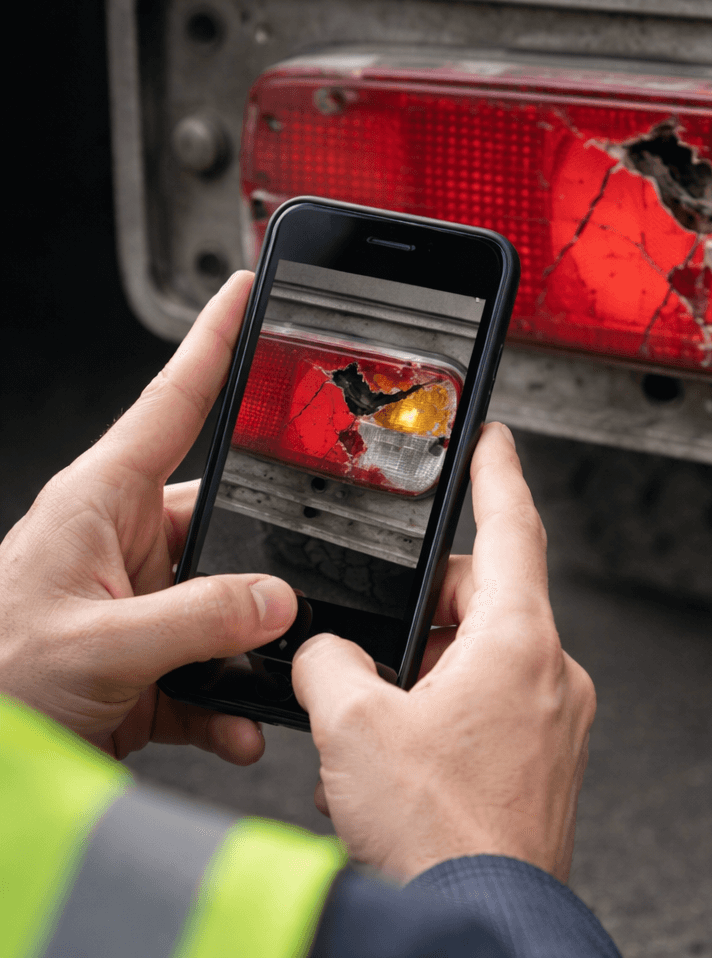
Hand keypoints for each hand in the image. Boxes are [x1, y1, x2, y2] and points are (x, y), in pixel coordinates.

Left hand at [0, 271, 296, 763]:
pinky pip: (216, 661)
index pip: (173, 404)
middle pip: (229, 515)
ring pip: (232, 597)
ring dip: (256, 642)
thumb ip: (195, 618)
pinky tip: (240, 723)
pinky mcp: (152, 656)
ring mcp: (143, 599)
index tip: (252, 296)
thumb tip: (278, 599)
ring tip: (272, 671)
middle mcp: (127, 542)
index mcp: (100, 502)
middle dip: (272, 552)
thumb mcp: (94, 644)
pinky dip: (235, 698)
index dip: (216, 343)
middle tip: (309, 576)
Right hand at [292, 422, 596, 882]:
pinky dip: (448, 713)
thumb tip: (327, 652)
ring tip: (378, 719)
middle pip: (484, 602)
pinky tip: (403, 755)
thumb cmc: (441, 835)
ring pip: (484, 660)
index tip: (492, 439)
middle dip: (425, 612)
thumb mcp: (355, 726)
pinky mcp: (545, 763)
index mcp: (518, 642)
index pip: (513, 527)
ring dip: (428, 673)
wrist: (480, 928)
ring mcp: (555, 722)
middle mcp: (551, 675)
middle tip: (375, 642)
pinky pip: (494, 708)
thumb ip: (332, 664)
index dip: (497, 472)